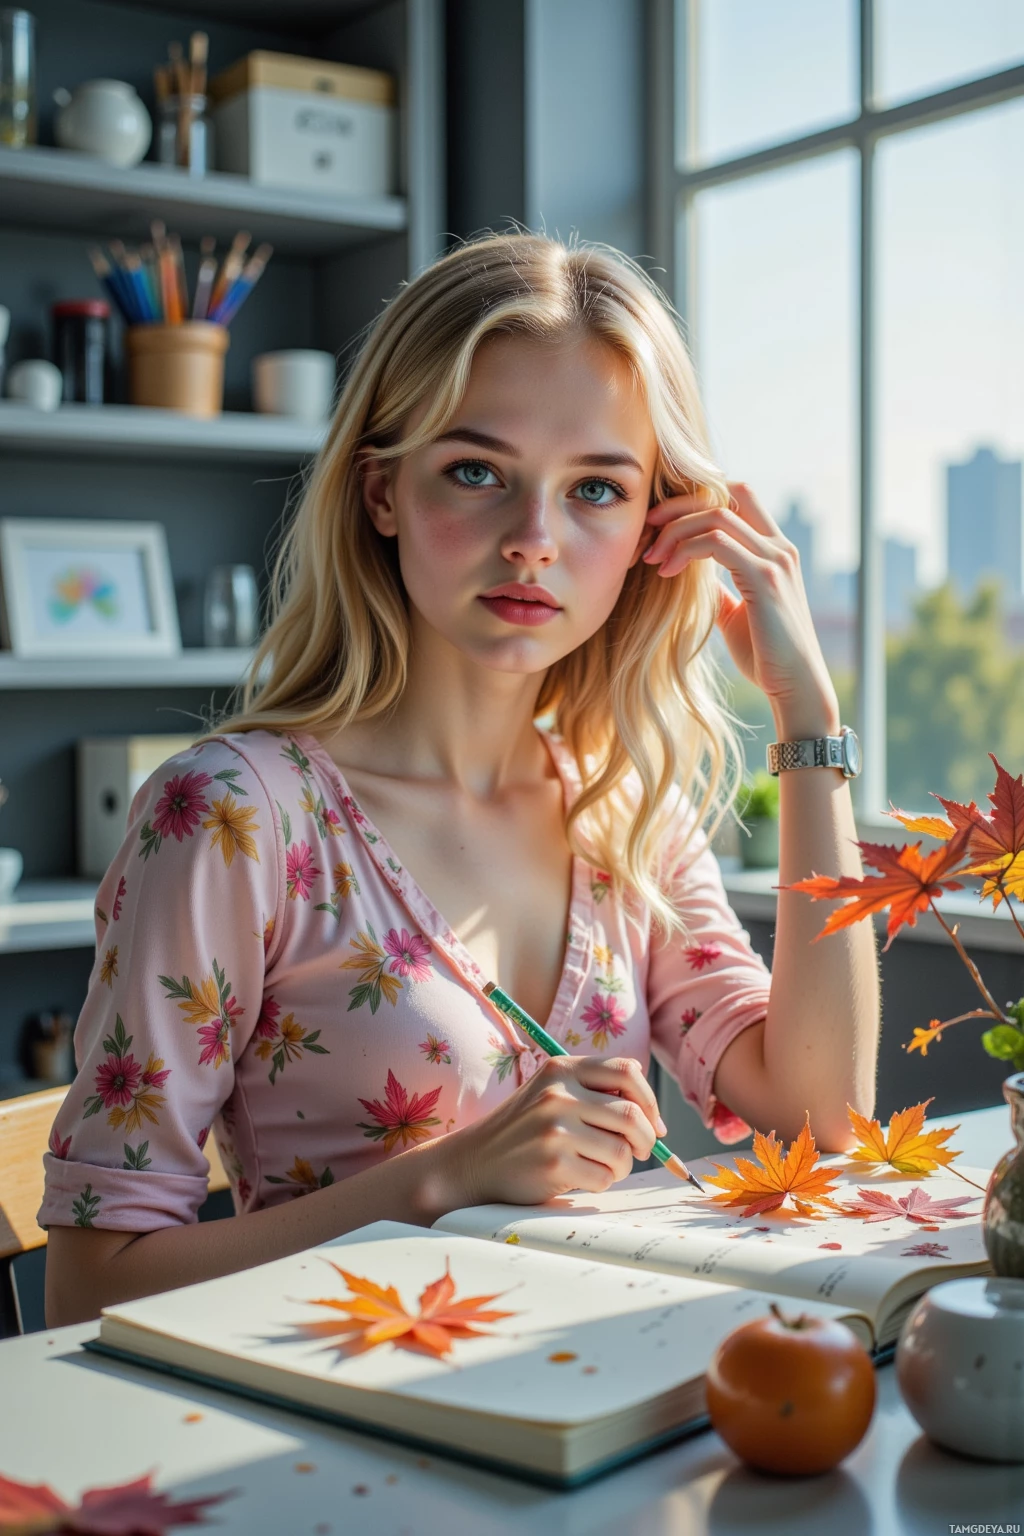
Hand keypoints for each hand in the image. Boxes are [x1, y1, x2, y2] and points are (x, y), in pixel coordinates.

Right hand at [444, 1056, 665, 1206]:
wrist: (474, 1162)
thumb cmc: (524, 1130)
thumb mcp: (551, 1092)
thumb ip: (594, 1091)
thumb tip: (652, 1117)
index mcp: (562, 1069)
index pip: (627, 1071)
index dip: (650, 1099)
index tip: (653, 1123)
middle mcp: (558, 1094)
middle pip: (632, 1115)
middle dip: (646, 1139)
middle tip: (640, 1151)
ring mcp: (555, 1128)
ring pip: (622, 1151)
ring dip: (622, 1166)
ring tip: (602, 1165)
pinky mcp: (554, 1163)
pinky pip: (604, 1177)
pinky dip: (601, 1182)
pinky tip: (580, 1177)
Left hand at [642, 481, 839, 735]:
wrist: (795, 688)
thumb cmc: (766, 656)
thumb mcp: (735, 615)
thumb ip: (719, 590)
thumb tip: (691, 578)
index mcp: (775, 550)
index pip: (738, 496)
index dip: (697, 500)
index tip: (661, 526)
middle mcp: (779, 547)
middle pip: (726, 493)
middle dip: (680, 505)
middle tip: (648, 530)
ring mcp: (775, 560)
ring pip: (716, 515)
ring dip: (676, 530)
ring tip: (651, 556)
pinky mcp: (765, 579)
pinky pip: (716, 543)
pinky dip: (685, 550)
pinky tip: (666, 572)